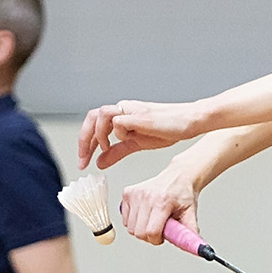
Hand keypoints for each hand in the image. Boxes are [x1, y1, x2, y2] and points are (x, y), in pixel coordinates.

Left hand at [76, 100, 210, 169]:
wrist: (189, 122)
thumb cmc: (167, 128)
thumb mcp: (136, 144)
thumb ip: (116, 152)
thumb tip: (99, 162)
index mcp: (120, 116)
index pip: (93, 125)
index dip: (84, 143)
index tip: (83, 163)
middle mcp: (122, 109)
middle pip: (92, 117)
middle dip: (84, 139)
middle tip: (83, 160)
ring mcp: (130, 110)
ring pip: (101, 114)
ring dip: (98, 134)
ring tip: (104, 149)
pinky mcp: (139, 115)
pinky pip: (119, 121)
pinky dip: (116, 134)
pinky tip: (125, 141)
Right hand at [117, 159, 201, 245]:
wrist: (178, 176)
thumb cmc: (183, 194)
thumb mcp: (191, 214)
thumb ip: (190, 233)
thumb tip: (198, 249)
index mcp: (162, 201)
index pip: (151, 231)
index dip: (156, 240)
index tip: (162, 237)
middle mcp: (146, 196)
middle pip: (138, 232)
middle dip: (148, 236)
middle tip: (158, 229)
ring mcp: (135, 193)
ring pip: (129, 227)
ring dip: (140, 229)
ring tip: (152, 220)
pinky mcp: (127, 193)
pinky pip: (125, 218)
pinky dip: (133, 221)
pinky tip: (144, 214)